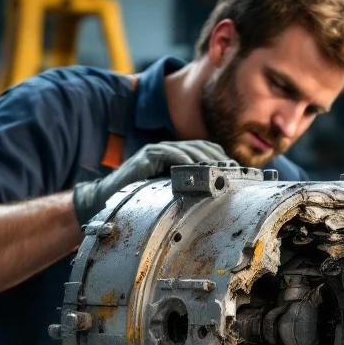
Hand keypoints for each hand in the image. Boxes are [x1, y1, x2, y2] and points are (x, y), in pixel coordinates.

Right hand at [73, 140, 232, 224]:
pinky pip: (170, 154)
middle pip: (201, 146)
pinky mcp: (147, 156)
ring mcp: (157, 151)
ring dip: (205, 159)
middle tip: (231, 170)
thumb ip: (189, 188)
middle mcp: (168, 150)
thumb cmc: (141, 198)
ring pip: (188, 149)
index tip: (235, 171)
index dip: (221, 157)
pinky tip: (195, 168)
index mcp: (177, 156)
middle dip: (218, 158)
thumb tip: (216, 195)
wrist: (108, 197)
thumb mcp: (170, 192)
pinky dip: (184, 160)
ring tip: (218, 170)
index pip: (206, 150)